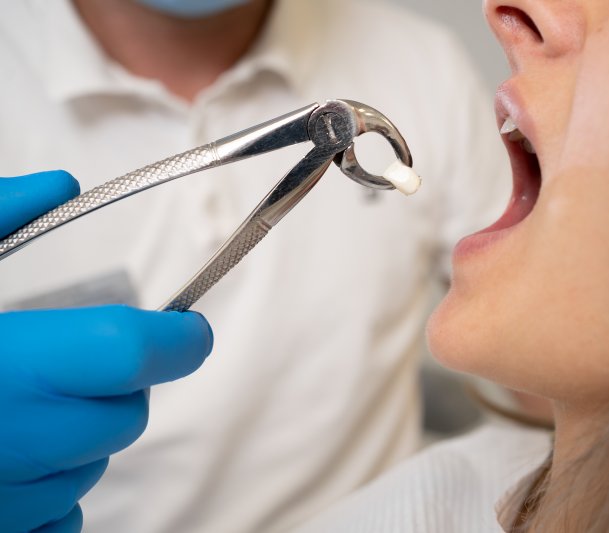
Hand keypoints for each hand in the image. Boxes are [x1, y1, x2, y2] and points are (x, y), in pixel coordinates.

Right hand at [0, 172, 213, 532]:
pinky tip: (9, 455)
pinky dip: (52, 486)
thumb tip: (58, 187)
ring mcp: (0, 499)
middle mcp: (9, 440)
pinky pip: (59, 516)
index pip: (132, 354)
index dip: (178, 340)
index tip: (187, 328)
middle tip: (75, 359)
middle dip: (121, 384)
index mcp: (2, 363)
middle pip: (125, 414)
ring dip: (80, 434)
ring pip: (93, 465)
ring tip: (17, 404)